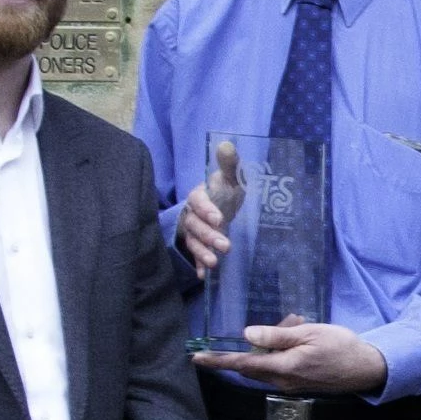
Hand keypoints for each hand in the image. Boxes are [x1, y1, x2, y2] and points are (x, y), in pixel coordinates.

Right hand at [175, 141, 246, 279]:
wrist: (217, 206)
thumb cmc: (223, 191)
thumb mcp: (229, 178)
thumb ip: (228, 164)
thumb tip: (227, 144)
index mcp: (198, 196)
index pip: (198, 202)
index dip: (207, 210)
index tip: (219, 218)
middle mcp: (192, 214)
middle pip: (196, 225)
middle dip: (209, 236)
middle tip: (225, 246)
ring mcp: (192, 231)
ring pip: (194, 241)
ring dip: (203, 252)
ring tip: (215, 263)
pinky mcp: (196, 244)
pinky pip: (195, 255)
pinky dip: (198, 264)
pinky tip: (204, 275)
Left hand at [193, 320, 388, 395]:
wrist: (366, 369)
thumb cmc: (341, 346)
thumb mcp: (310, 333)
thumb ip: (278, 335)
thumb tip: (247, 335)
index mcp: (283, 366)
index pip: (241, 364)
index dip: (218, 361)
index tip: (195, 358)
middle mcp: (282, 381)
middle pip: (250, 367)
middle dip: (251, 347)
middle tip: (281, 324)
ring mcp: (289, 385)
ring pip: (264, 367)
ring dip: (268, 349)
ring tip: (296, 326)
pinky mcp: (297, 385)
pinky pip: (277, 370)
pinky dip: (279, 354)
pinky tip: (298, 339)